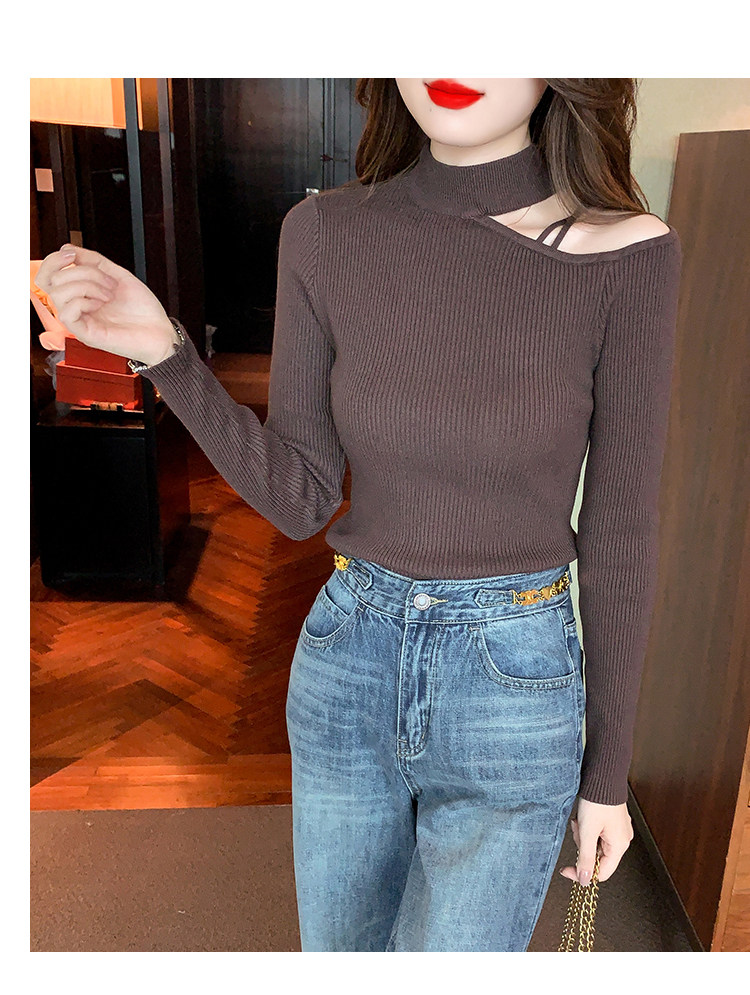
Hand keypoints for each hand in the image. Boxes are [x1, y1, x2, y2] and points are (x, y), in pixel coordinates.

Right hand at [34, 244, 177, 366]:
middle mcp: (77, 307)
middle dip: (83, 272)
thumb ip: (93, 261)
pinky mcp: (85, 334)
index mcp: (80, 294)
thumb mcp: (118, 275)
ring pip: (58, 294)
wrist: (161, 332)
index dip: (53, 260)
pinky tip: (101, 305)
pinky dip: (84, 301)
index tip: (72, 255)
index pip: (47, 276)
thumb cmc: (143, 309)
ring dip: (87, 286)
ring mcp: (80, 321)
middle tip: (108, 282)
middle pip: (53, 280)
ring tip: (108, 294)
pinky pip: (67, 312)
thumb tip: (68, 248)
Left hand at [559, 795, 633, 885]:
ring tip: (580, 820)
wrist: (602, 777)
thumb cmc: (598, 801)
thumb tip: (584, 880)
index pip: (601, 873)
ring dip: (583, 835)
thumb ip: (586, 858)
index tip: (566, 869)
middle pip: (597, 857)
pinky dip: (587, 828)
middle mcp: (622, 840)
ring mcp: (618, 830)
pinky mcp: (612, 822)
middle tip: (577, 830)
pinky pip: (597, 833)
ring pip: (595, 844)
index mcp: (619, 846)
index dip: (582, 873)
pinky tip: (583, 817)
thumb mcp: (587, 832)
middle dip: (582, 846)